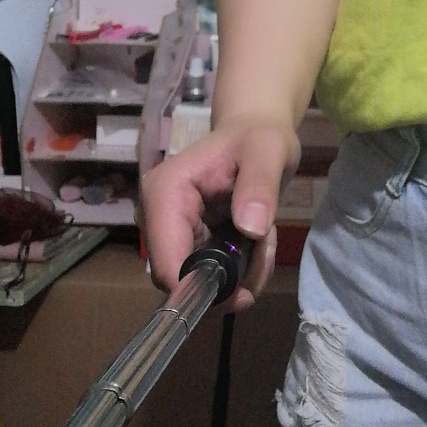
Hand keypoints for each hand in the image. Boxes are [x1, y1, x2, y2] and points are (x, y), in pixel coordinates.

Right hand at [137, 116, 299, 313]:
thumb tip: (251, 228)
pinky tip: (258, 243)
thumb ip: (260, 185)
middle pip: (183, 280)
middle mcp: (156, 217)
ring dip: (242, 274)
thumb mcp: (269, 151)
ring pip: (200, 282)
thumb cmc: (258, 138)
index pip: (166, 263)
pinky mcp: (185, 242)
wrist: (255, 135)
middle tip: (266, 251)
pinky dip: (241, 269)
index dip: (199, 288)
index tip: (243, 292)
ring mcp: (169, 232)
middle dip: (232, 279)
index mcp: (165, 193)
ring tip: (267, 240)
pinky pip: (210, 276)